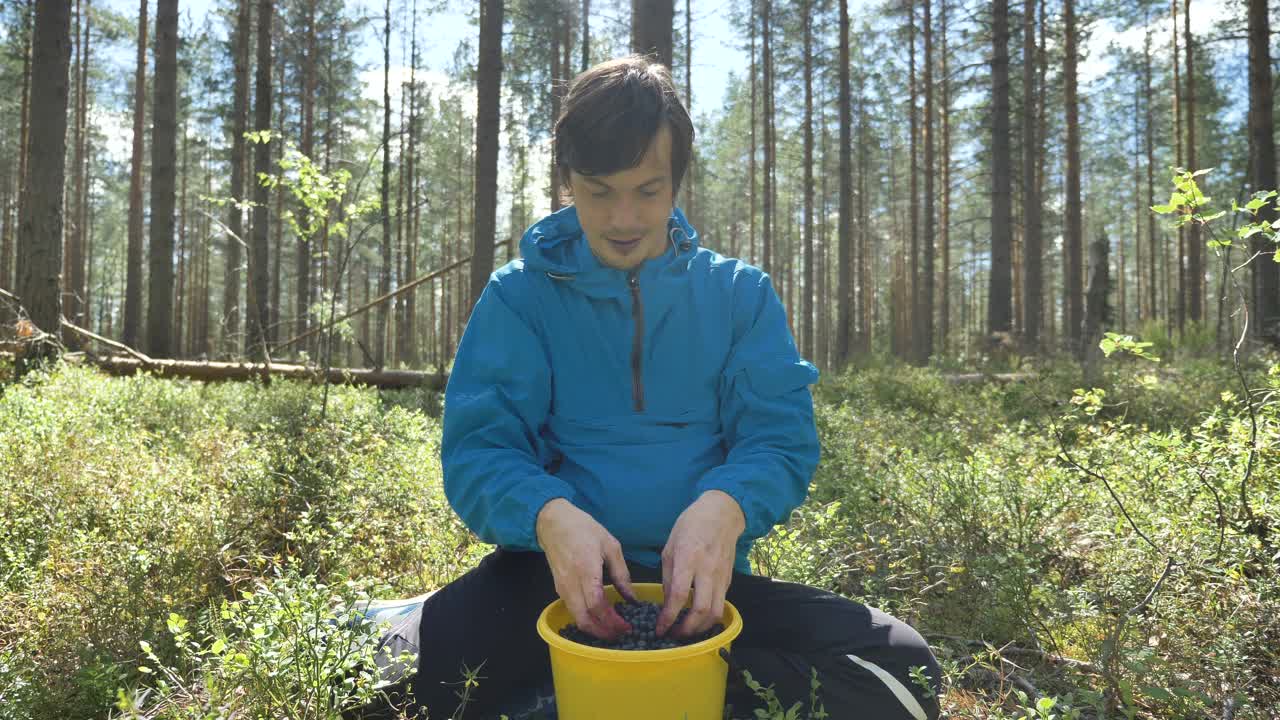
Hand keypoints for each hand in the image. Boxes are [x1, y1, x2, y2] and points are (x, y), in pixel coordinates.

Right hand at [536, 498, 638, 639]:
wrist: (553, 522)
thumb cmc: (583, 529)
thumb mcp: (610, 545)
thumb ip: (622, 573)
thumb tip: (631, 597)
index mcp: (586, 570)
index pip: (597, 605)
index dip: (612, 621)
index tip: (627, 627)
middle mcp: (571, 583)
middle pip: (584, 619)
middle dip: (603, 632)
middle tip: (621, 634)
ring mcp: (562, 587)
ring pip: (577, 618)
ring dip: (595, 628)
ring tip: (613, 628)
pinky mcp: (558, 588)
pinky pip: (573, 610)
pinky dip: (586, 619)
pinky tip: (600, 616)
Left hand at [657, 490, 744, 637]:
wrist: (722, 514)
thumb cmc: (691, 526)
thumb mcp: (670, 546)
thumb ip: (668, 576)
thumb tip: (667, 602)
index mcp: (688, 559)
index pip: (678, 596)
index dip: (668, 617)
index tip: (659, 629)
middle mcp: (707, 570)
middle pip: (701, 610)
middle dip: (687, 630)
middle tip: (674, 635)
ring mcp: (721, 576)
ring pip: (716, 612)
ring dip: (701, 628)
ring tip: (687, 632)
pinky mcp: (729, 580)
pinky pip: (721, 604)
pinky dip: (710, 617)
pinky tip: (699, 619)